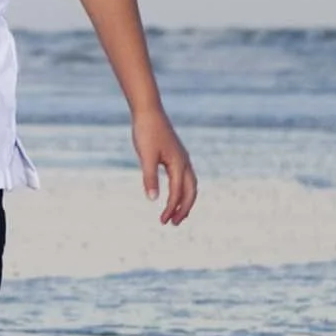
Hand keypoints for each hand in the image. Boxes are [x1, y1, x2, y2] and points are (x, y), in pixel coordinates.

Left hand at [134, 109, 196, 224]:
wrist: (148, 111)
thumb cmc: (146, 132)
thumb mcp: (146, 156)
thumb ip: (150, 178)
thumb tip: (152, 200)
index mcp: (178, 163)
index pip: (177, 192)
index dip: (171, 208)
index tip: (162, 221)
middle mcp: (184, 162)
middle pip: (190, 191)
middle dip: (184, 209)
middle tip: (173, 224)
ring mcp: (182, 158)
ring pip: (189, 185)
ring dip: (184, 201)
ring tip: (176, 215)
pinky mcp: (176, 155)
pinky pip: (184, 177)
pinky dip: (182, 189)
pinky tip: (173, 194)